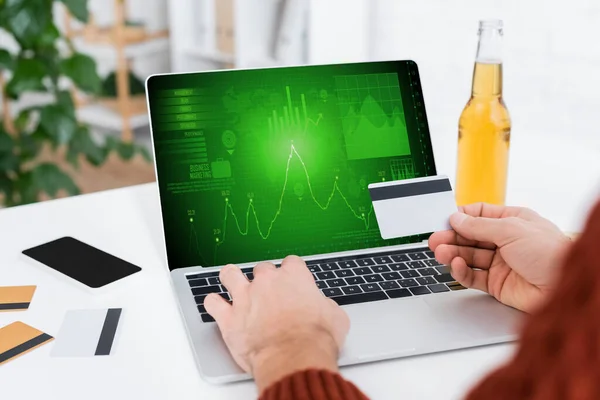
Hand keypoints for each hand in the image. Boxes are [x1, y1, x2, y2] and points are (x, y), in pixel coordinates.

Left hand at [204, 255, 349, 392]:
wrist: (294, 358)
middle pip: (261, 268)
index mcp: (294, 277)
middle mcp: (267, 281)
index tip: (293, 283)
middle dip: (265, 279)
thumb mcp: (336, 318)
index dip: (292, 273)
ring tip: (234, 284)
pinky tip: (218, 307)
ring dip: (232, 278)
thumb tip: (326, 308)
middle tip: (269, 294)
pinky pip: (212, 302)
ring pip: (230, 274)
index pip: (291, 263)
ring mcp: (245, 297)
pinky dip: (214, 304)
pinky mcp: (229, 318)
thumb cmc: (315, 339)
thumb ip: (327, 306)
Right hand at [429, 203, 570, 312]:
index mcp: (513, 221)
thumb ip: (479, 226)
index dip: (461, 217)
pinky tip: (456, 265)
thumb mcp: (511, 229)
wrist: (565, 288)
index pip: (480, 215)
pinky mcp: (497, 284)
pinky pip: (473, 276)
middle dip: (451, 237)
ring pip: (469, 257)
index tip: (444, 219)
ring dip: (453, 254)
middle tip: (434, 239)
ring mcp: (501, 263)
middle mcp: (506, 241)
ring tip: (441, 253)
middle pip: (470, 237)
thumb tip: (457, 218)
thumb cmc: (551, 253)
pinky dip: (461, 271)